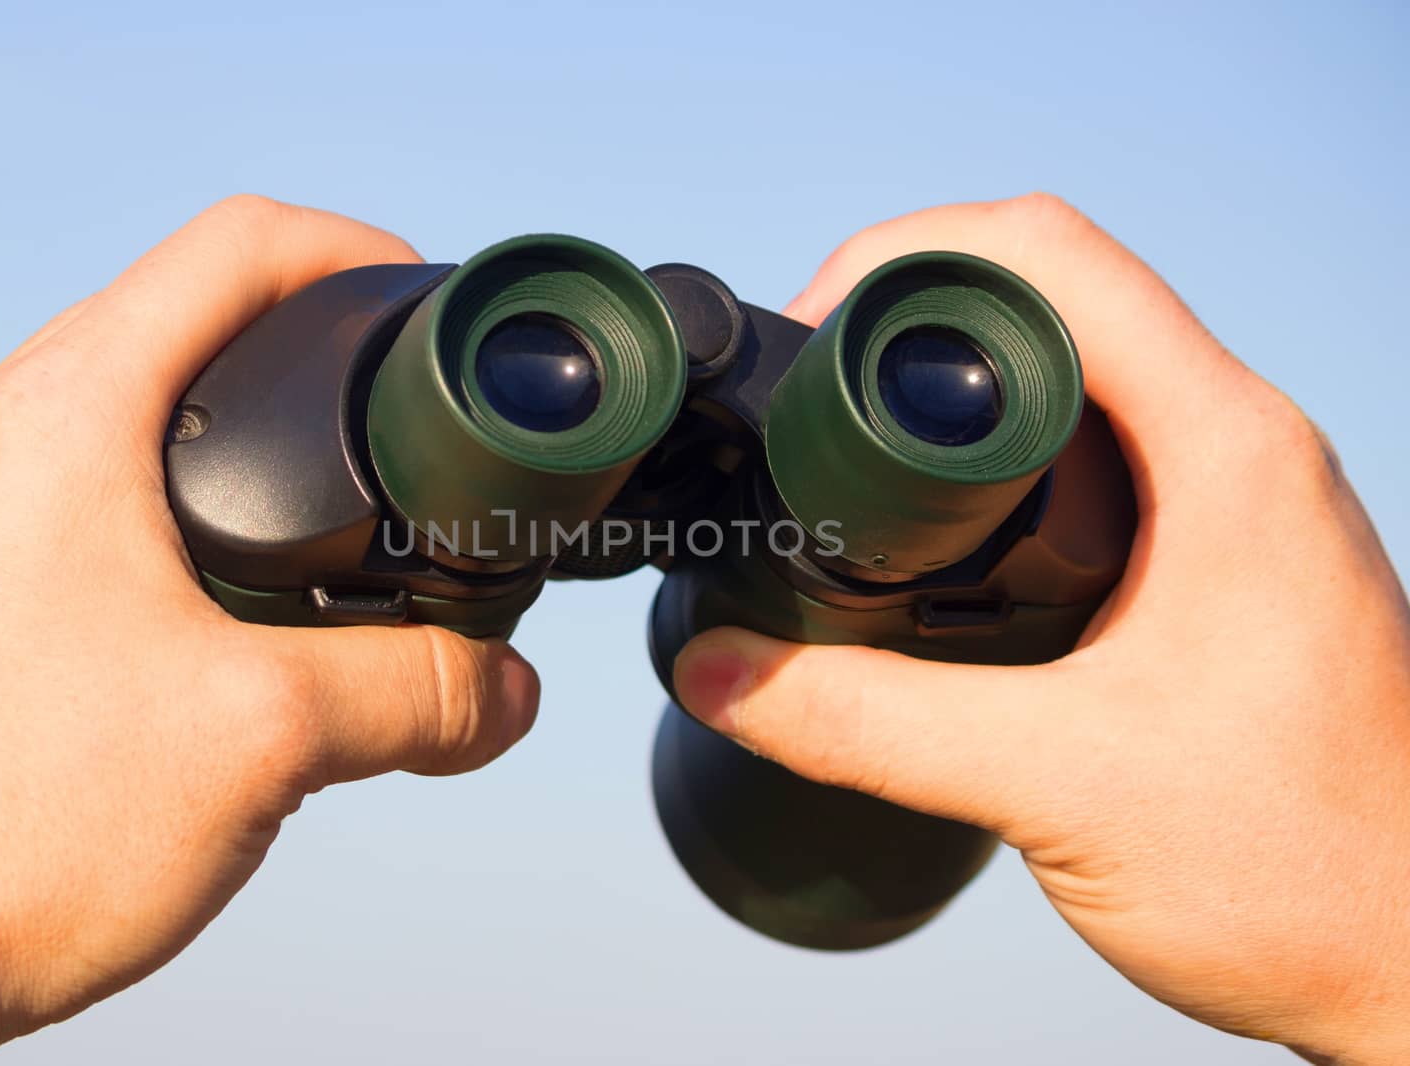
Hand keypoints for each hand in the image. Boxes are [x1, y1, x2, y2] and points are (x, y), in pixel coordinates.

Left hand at [0, 196, 539, 1064]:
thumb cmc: (16, 835)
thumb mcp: (269, 740)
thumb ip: (423, 693)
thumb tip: (513, 687)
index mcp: (59, 419)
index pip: (229, 249)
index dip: (352, 251)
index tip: (420, 303)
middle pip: (178, 315)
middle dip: (301, 344)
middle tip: (391, 409)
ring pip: (125, 399)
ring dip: (232, 423)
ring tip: (323, 500)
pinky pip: (76, 478)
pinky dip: (169, 491)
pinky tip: (223, 586)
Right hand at [673, 195, 1409, 1064]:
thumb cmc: (1302, 869)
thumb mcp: (1055, 784)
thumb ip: (867, 724)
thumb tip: (716, 669)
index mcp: (1223, 450)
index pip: (1052, 260)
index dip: (908, 255)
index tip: (812, 324)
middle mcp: (1241, 447)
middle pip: (1055, 295)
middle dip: (914, 313)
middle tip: (810, 391)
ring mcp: (1239, 498)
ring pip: (1079, 372)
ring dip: (962, 385)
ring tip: (852, 449)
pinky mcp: (1223, 556)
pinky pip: (1101, 450)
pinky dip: (1003, 455)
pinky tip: (940, 531)